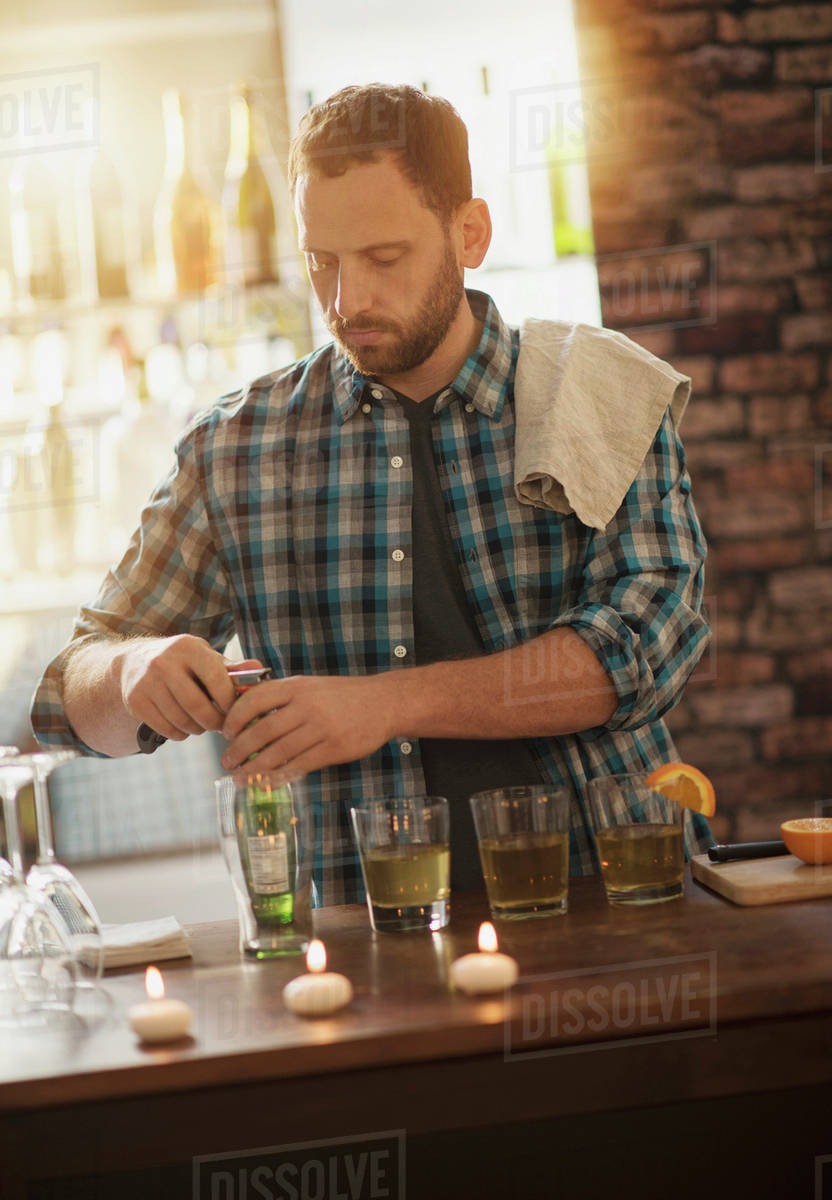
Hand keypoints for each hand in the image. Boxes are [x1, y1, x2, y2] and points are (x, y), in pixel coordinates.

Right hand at [117, 633, 261, 741]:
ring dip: (198, 729)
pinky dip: (179, 734)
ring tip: (202, 725)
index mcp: (188, 647)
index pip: (217, 680)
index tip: (235, 712)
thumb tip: (259, 668)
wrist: (134, 661)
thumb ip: (232, 668)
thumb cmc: (182, 662)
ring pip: (181, 720)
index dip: (229, 702)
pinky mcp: (135, 700)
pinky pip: (165, 729)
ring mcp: (146, 681)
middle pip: (198, 706)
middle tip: (221, 726)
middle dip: (215, 722)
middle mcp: (164, 662)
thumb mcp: (205, 658)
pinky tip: (184, 727)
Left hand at [220, 673, 398, 777]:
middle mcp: (307, 706)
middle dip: (240, 749)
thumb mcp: (310, 685)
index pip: (256, 699)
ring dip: (255, 768)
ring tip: (240, 777)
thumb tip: (245, 713)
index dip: (235, 717)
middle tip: (227, 761)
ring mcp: (321, 728)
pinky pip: (299, 765)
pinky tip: (267, 781)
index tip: (225, 732)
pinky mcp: (333, 749)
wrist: (383, 703)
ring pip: (279, 752)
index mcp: (297, 687)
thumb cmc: (342, 696)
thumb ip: (282, 696)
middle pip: (263, 730)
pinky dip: (279, 776)